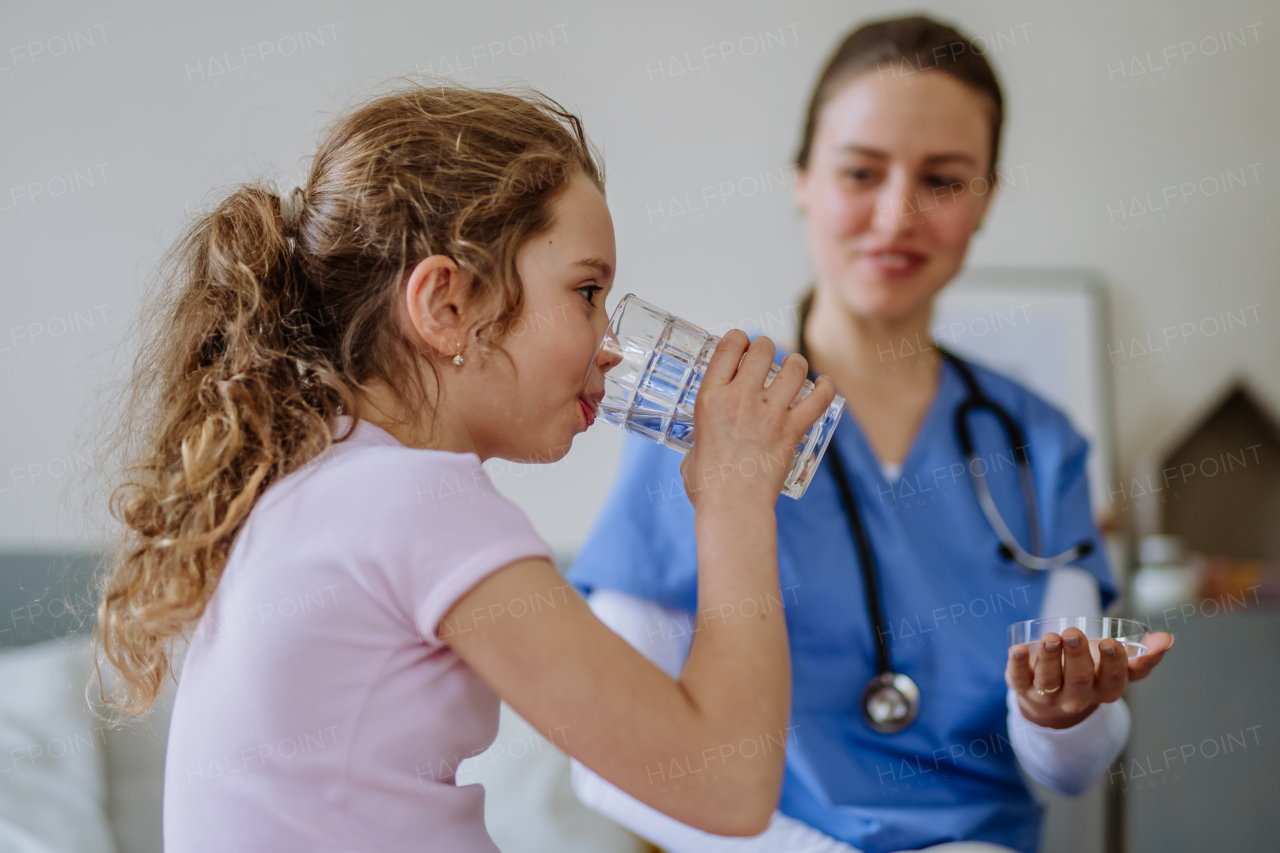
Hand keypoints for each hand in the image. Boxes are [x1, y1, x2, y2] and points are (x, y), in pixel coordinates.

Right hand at [679, 331, 835, 509]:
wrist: (732, 508)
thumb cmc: (708, 485)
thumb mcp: (692, 447)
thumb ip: (703, 433)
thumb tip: (708, 437)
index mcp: (710, 397)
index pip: (728, 346)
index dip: (738, 339)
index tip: (742, 344)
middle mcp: (740, 397)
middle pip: (762, 349)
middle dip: (766, 348)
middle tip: (767, 358)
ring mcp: (769, 412)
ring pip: (794, 367)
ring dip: (796, 363)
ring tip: (794, 370)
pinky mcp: (792, 430)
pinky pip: (819, 399)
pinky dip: (825, 389)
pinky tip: (823, 386)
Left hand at [1006, 627, 1174, 728]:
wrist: (1052, 698)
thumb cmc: (1091, 673)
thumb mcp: (1117, 667)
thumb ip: (1143, 655)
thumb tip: (1166, 638)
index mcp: (1104, 690)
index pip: (1112, 681)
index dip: (1113, 664)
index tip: (1112, 643)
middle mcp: (1077, 697)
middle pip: (1078, 680)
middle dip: (1076, 656)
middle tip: (1074, 633)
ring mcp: (1048, 694)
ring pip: (1049, 678)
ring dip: (1049, 657)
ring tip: (1051, 637)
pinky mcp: (1023, 687)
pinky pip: (1019, 679)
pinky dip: (1017, 664)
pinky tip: (1017, 649)